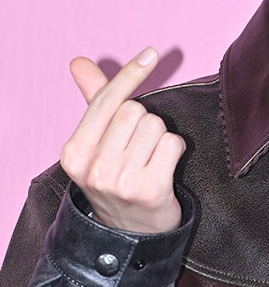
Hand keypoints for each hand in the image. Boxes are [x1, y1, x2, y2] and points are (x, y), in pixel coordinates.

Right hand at [60, 47, 185, 232]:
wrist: (131, 233)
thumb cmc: (116, 177)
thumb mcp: (97, 143)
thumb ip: (94, 101)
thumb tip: (79, 62)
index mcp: (74, 153)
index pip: (105, 101)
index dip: (130, 75)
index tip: (151, 53)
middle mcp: (93, 168)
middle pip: (135, 111)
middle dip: (144, 122)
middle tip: (138, 149)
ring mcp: (121, 181)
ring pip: (156, 126)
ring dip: (160, 138)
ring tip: (149, 161)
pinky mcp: (151, 190)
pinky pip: (173, 143)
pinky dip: (175, 151)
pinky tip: (164, 170)